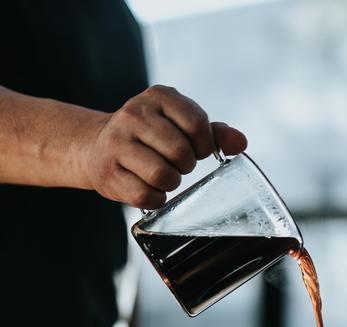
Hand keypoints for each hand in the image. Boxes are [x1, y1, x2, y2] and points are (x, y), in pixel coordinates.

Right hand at [81, 84, 247, 208]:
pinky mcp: (108, 172)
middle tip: (178, 166)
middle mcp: (134, 115)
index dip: (205, 145)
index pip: (196, 124)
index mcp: (158, 97)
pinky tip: (151, 190)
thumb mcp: (178, 124)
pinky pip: (145, 195)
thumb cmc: (149, 137)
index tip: (199, 151)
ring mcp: (117, 143)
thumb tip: (241, 143)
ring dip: (171, 183)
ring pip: (161, 175)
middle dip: (186, 166)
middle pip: (180, 152)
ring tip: (164, 176)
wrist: (95, 146)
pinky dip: (155, 199)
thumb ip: (211, 132)